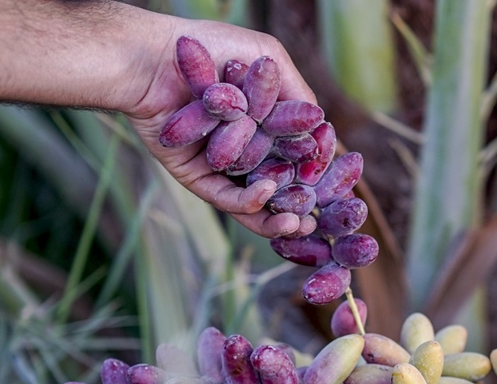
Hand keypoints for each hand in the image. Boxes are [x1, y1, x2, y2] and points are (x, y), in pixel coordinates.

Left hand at [121, 19, 317, 238]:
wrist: (154, 55)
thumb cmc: (209, 47)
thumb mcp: (267, 58)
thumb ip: (298, 93)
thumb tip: (326, 128)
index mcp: (265, 125)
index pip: (298, 157)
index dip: (317, 174)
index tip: (341, 190)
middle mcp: (246, 149)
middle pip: (281, 186)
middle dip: (301, 205)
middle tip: (320, 217)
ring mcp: (222, 167)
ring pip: (256, 202)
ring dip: (278, 218)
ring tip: (298, 223)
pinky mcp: (197, 178)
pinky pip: (226, 199)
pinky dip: (249, 203)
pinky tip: (268, 194)